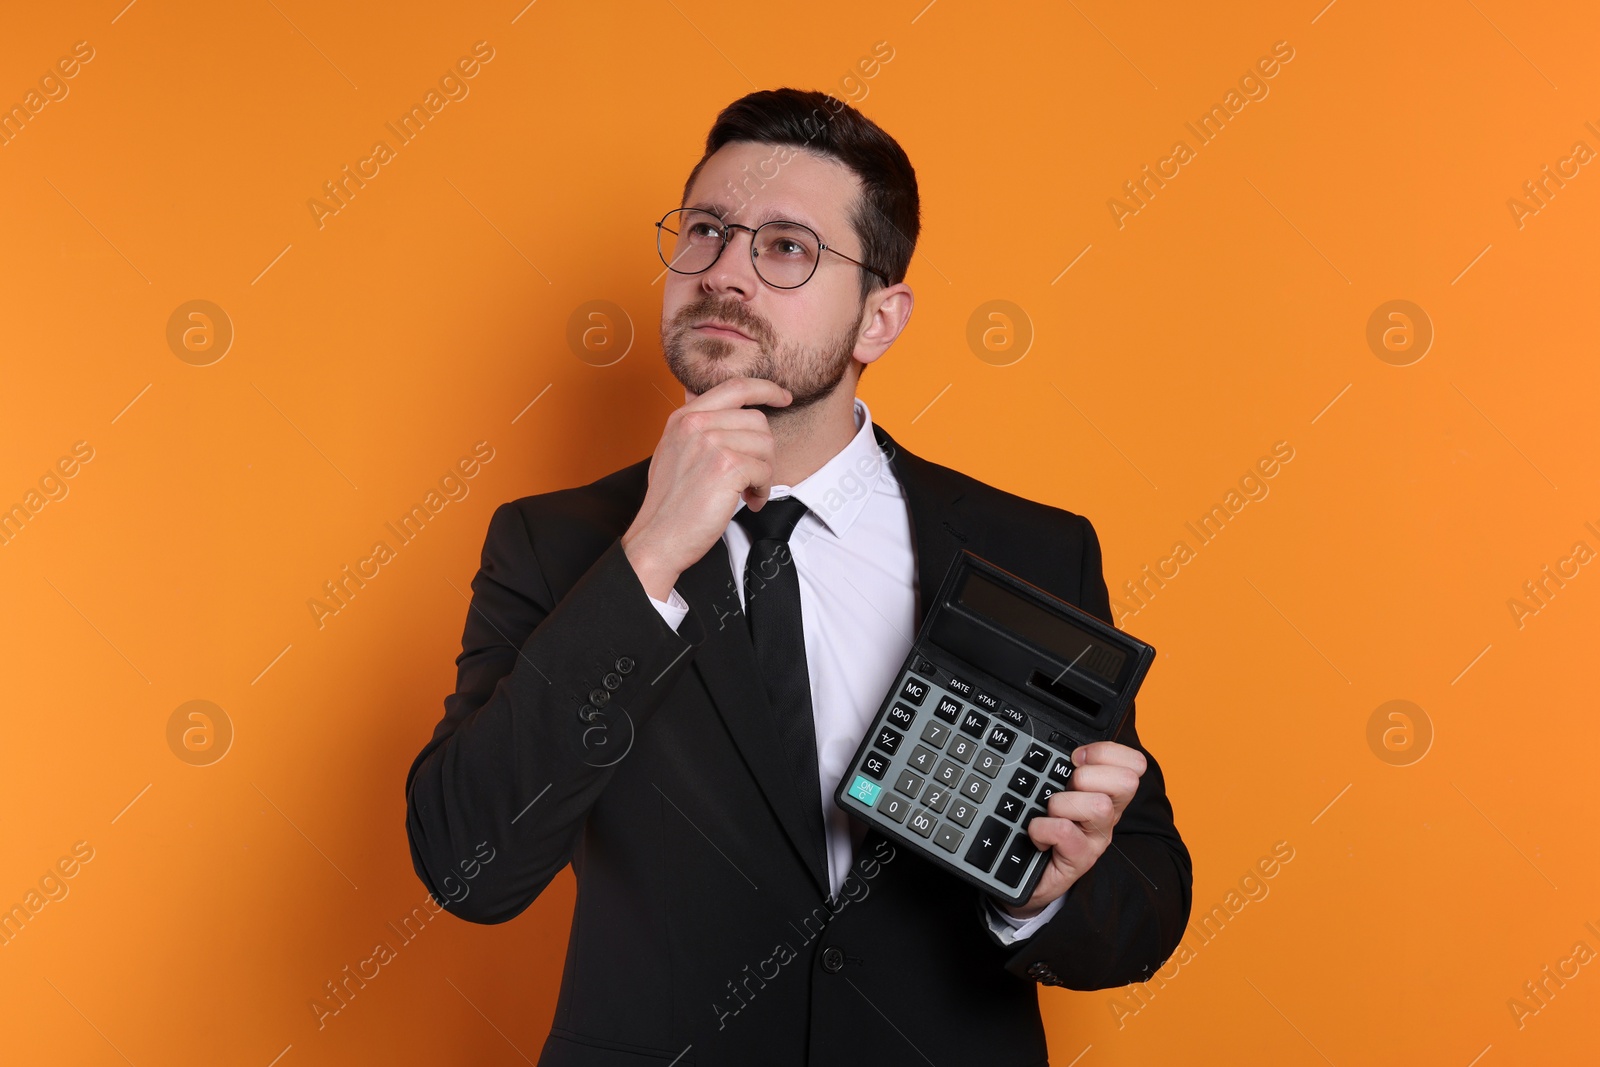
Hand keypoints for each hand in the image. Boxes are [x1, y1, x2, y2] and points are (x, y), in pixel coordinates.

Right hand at [621, 376, 791, 598]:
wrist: (658, 538)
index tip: (782, 396)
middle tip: (752, 475)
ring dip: (764, 472)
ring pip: (765, 444)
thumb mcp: (673, 451)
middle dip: (763, 450)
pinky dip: (763, 490)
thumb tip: (711, 399)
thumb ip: (695, 426)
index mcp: (684, 417)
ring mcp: (711, 443)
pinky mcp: (726, 467)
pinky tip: (749, 501)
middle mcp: (696, 424)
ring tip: (748, 491)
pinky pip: (765, 470)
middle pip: (757, 420)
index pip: (735, 387)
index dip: (765, 388)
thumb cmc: (669, 503)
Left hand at [1000, 740, 1146, 920]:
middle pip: (1126, 781)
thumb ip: (1063, 765)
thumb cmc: (1043, 825)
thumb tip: (1060, 744)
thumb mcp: (1056, 787)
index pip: (1134, 762)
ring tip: (1048, 814)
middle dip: (1086, 776)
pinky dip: (1042, 828)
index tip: (1075, 758)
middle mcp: (1109, 815)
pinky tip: (1036, 835)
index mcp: (1108, 791)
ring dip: (1062, 804)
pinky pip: (1065, 831)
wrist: (1023, 873)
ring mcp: (1097, 839)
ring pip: (1098, 805)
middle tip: (1064, 788)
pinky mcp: (1080, 861)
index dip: (1104, 752)